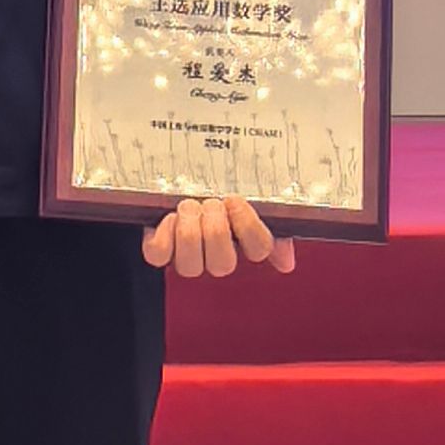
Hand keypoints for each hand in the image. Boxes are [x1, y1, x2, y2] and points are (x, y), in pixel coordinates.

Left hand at [141, 195, 296, 278]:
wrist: (183, 179)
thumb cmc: (219, 192)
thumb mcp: (251, 199)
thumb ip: (274, 226)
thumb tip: (285, 263)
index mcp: (244, 243)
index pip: (259, 249)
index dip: (248, 226)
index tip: (236, 201)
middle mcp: (217, 256)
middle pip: (223, 264)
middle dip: (216, 230)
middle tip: (211, 204)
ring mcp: (188, 257)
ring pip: (190, 266)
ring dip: (190, 231)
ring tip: (190, 207)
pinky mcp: (160, 251)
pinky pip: (159, 255)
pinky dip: (163, 235)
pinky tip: (169, 217)